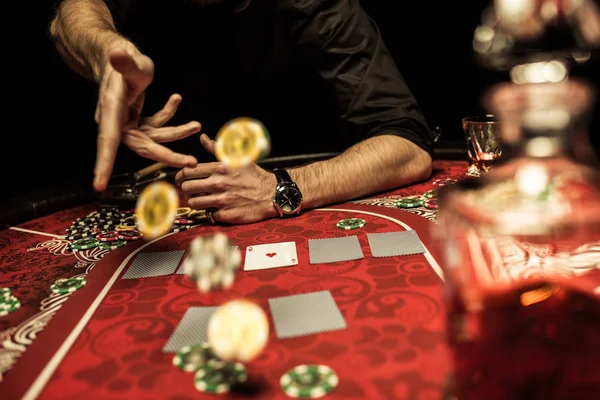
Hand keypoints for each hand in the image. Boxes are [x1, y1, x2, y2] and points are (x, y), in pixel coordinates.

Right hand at [94, 45, 199, 190]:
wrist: (118, 56)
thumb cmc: (122, 59)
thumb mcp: (128, 60)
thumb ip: (124, 62)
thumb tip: (117, 53)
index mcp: (111, 112)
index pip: (107, 142)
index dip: (104, 164)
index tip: (99, 186)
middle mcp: (118, 122)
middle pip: (143, 146)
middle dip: (168, 156)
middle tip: (191, 163)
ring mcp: (128, 123)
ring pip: (155, 137)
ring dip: (177, 132)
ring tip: (197, 125)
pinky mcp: (137, 119)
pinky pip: (156, 124)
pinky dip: (168, 114)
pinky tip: (177, 98)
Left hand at [175, 134, 277, 223]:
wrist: (272, 194)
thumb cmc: (254, 176)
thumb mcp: (238, 158)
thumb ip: (217, 148)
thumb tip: (203, 138)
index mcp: (219, 168)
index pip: (187, 171)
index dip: (180, 176)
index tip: (181, 179)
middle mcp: (219, 184)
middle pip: (186, 188)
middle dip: (186, 189)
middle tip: (190, 190)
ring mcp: (222, 200)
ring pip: (194, 203)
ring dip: (195, 201)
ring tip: (202, 199)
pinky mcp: (226, 215)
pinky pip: (208, 215)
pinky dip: (210, 212)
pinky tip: (216, 208)